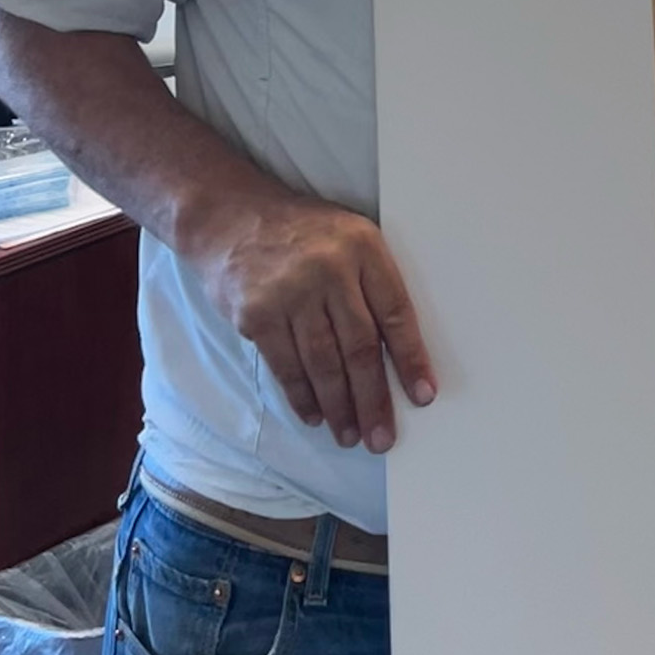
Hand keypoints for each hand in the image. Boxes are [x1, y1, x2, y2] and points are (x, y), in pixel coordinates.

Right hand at [180, 185, 436, 452]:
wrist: (231, 216)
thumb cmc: (303, 233)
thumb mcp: (349, 238)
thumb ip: (371, 284)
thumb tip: (398, 354)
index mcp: (364, 247)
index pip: (395, 312)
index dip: (411, 358)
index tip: (424, 395)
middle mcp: (330, 269)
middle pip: (359, 347)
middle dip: (373, 399)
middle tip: (383, 438)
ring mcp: (291, 293)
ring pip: (323, 363)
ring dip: (340, 407)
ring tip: (351, 436)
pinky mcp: (257, 314)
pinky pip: (286, 366)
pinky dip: (302, 396)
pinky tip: (315, 416)